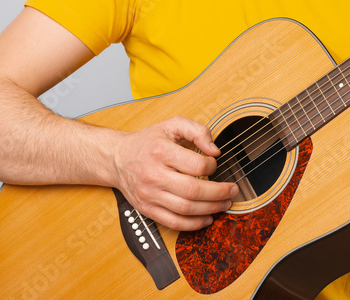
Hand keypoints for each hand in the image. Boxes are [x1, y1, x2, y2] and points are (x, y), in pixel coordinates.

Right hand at [109, 116, 238, 230]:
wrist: (117, 159)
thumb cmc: (147, 142)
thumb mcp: (171, 125)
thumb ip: (197, 130)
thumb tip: (214, 150)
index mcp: (160, 152)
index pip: (195, 165)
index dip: (212, 166)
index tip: (214, 164)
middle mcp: (154, 175)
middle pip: (193, 191)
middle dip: (219, 193)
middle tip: (232, 190)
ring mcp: (150, 195)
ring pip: (186, 209)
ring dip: (211, 209)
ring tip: (224, 204)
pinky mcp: (148, 209)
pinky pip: (174, 223)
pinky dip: (194, 224)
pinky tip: (207, 218)